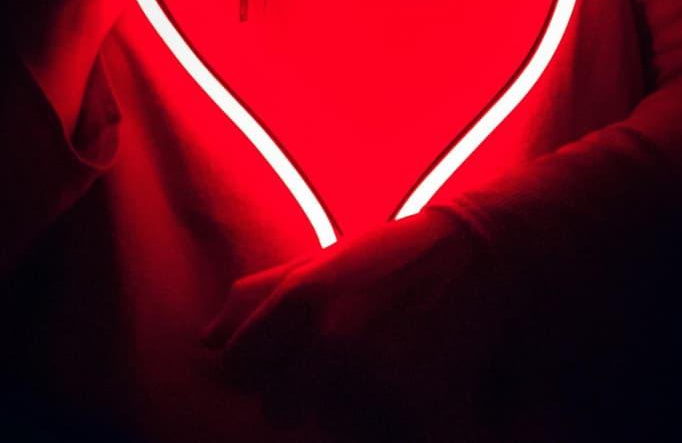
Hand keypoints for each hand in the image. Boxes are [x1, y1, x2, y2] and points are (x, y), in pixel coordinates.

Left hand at [201, 208, 519, 438]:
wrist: (477, 256)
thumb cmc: (390, 258)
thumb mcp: (316, 263)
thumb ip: (256, 297)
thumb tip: (205, 340)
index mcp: (299, 300)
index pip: (238, 366)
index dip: (255, 370)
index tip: (280, 366)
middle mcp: (329, 339)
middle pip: (277, 408)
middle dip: (299, 397)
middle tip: (341, 369)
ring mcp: (371, 376)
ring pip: (328, 426)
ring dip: (345, 411)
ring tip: (377, 374)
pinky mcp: (413, 404)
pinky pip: (376, 434)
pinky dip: (386, 423)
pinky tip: (401, 391)